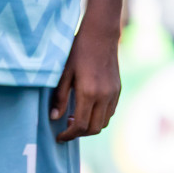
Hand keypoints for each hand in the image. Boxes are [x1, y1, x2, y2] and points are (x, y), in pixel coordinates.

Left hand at [50, 20, 120, 141]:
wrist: (101, 35)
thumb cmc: (78, 51)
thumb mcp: (63, 73)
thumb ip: (59, 98)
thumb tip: (54, 118)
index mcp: (88, 93)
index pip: (80, 125)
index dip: (68, 135)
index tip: (59, 137)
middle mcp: (104, 96)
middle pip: (94, 128)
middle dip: (79, 134)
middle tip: (66, 129)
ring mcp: (113, 93)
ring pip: (104, 122)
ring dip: (91, 126)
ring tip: (76, 117)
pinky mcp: (118, 89)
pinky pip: (110, 111)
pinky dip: (100, 117)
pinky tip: (88, 108)